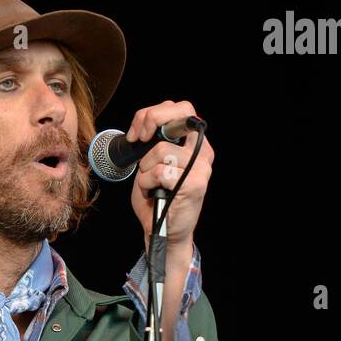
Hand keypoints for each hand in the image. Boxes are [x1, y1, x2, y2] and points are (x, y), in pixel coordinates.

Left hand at [127, 99, 214, 248]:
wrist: (162, 232)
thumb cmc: (156, 200)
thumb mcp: (151, 164)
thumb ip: (154, 142)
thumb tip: (143, 125)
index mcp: (194, 144)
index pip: (181, 108)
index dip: (155, 113)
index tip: (138, 132)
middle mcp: (202, 152)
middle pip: (180, 113)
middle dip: (151, 120)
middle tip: (138, 139)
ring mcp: (201, 168)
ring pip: (162, 149)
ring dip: (145, 168)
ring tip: (150, 184)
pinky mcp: (195, 184)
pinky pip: (161, 172)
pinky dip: (147, 183)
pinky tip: (152, 193)